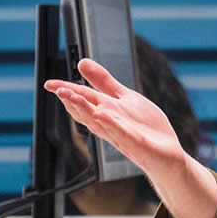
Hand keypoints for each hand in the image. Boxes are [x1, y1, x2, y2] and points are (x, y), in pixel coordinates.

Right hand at [46, 58, 216, 217]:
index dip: (66, 91)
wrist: (167, 154)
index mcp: (106, 112)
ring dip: (87, 110)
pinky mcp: (138, 143)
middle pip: (87, 112)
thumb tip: (82, 63)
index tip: (49, 84)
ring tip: (73, 96)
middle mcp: (110, 124)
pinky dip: (113, 124)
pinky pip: (123, 133)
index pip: (83, 100)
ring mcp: (123, 135)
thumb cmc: (146, 127)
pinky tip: (103, 114)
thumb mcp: (124, 98)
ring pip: (100, 122)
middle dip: (73, 100)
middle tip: (58, 89)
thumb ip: (103, 82)